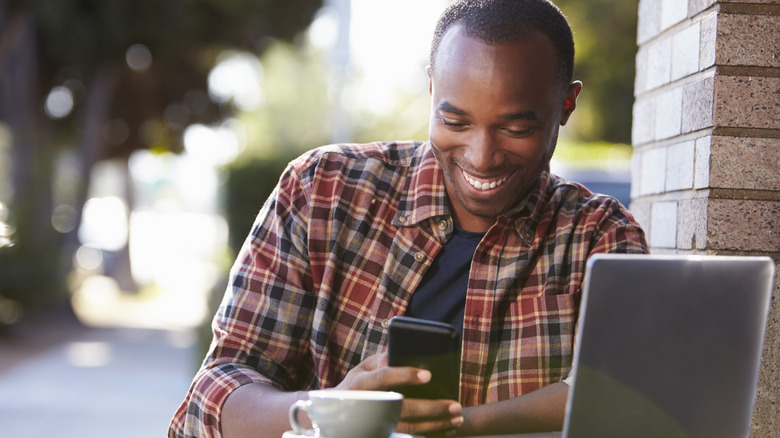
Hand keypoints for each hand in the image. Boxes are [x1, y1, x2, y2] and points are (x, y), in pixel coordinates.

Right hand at [334, 353, 462, 435]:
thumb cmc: (354, 387)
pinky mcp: (381, 435)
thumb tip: (402, 351)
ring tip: (456, 418)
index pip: (384, 377)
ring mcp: (374, 424)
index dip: (405, 375)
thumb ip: (381, 359)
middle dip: (430, 407)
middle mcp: (367, 405)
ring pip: (408, 427)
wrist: (333, 416)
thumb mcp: (361, 369)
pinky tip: (445, 429)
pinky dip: (429, 433)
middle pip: (401, 407)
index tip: (428, 375)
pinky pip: (408, 436)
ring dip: (435, 424)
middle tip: (455, 404)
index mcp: (361, 383)